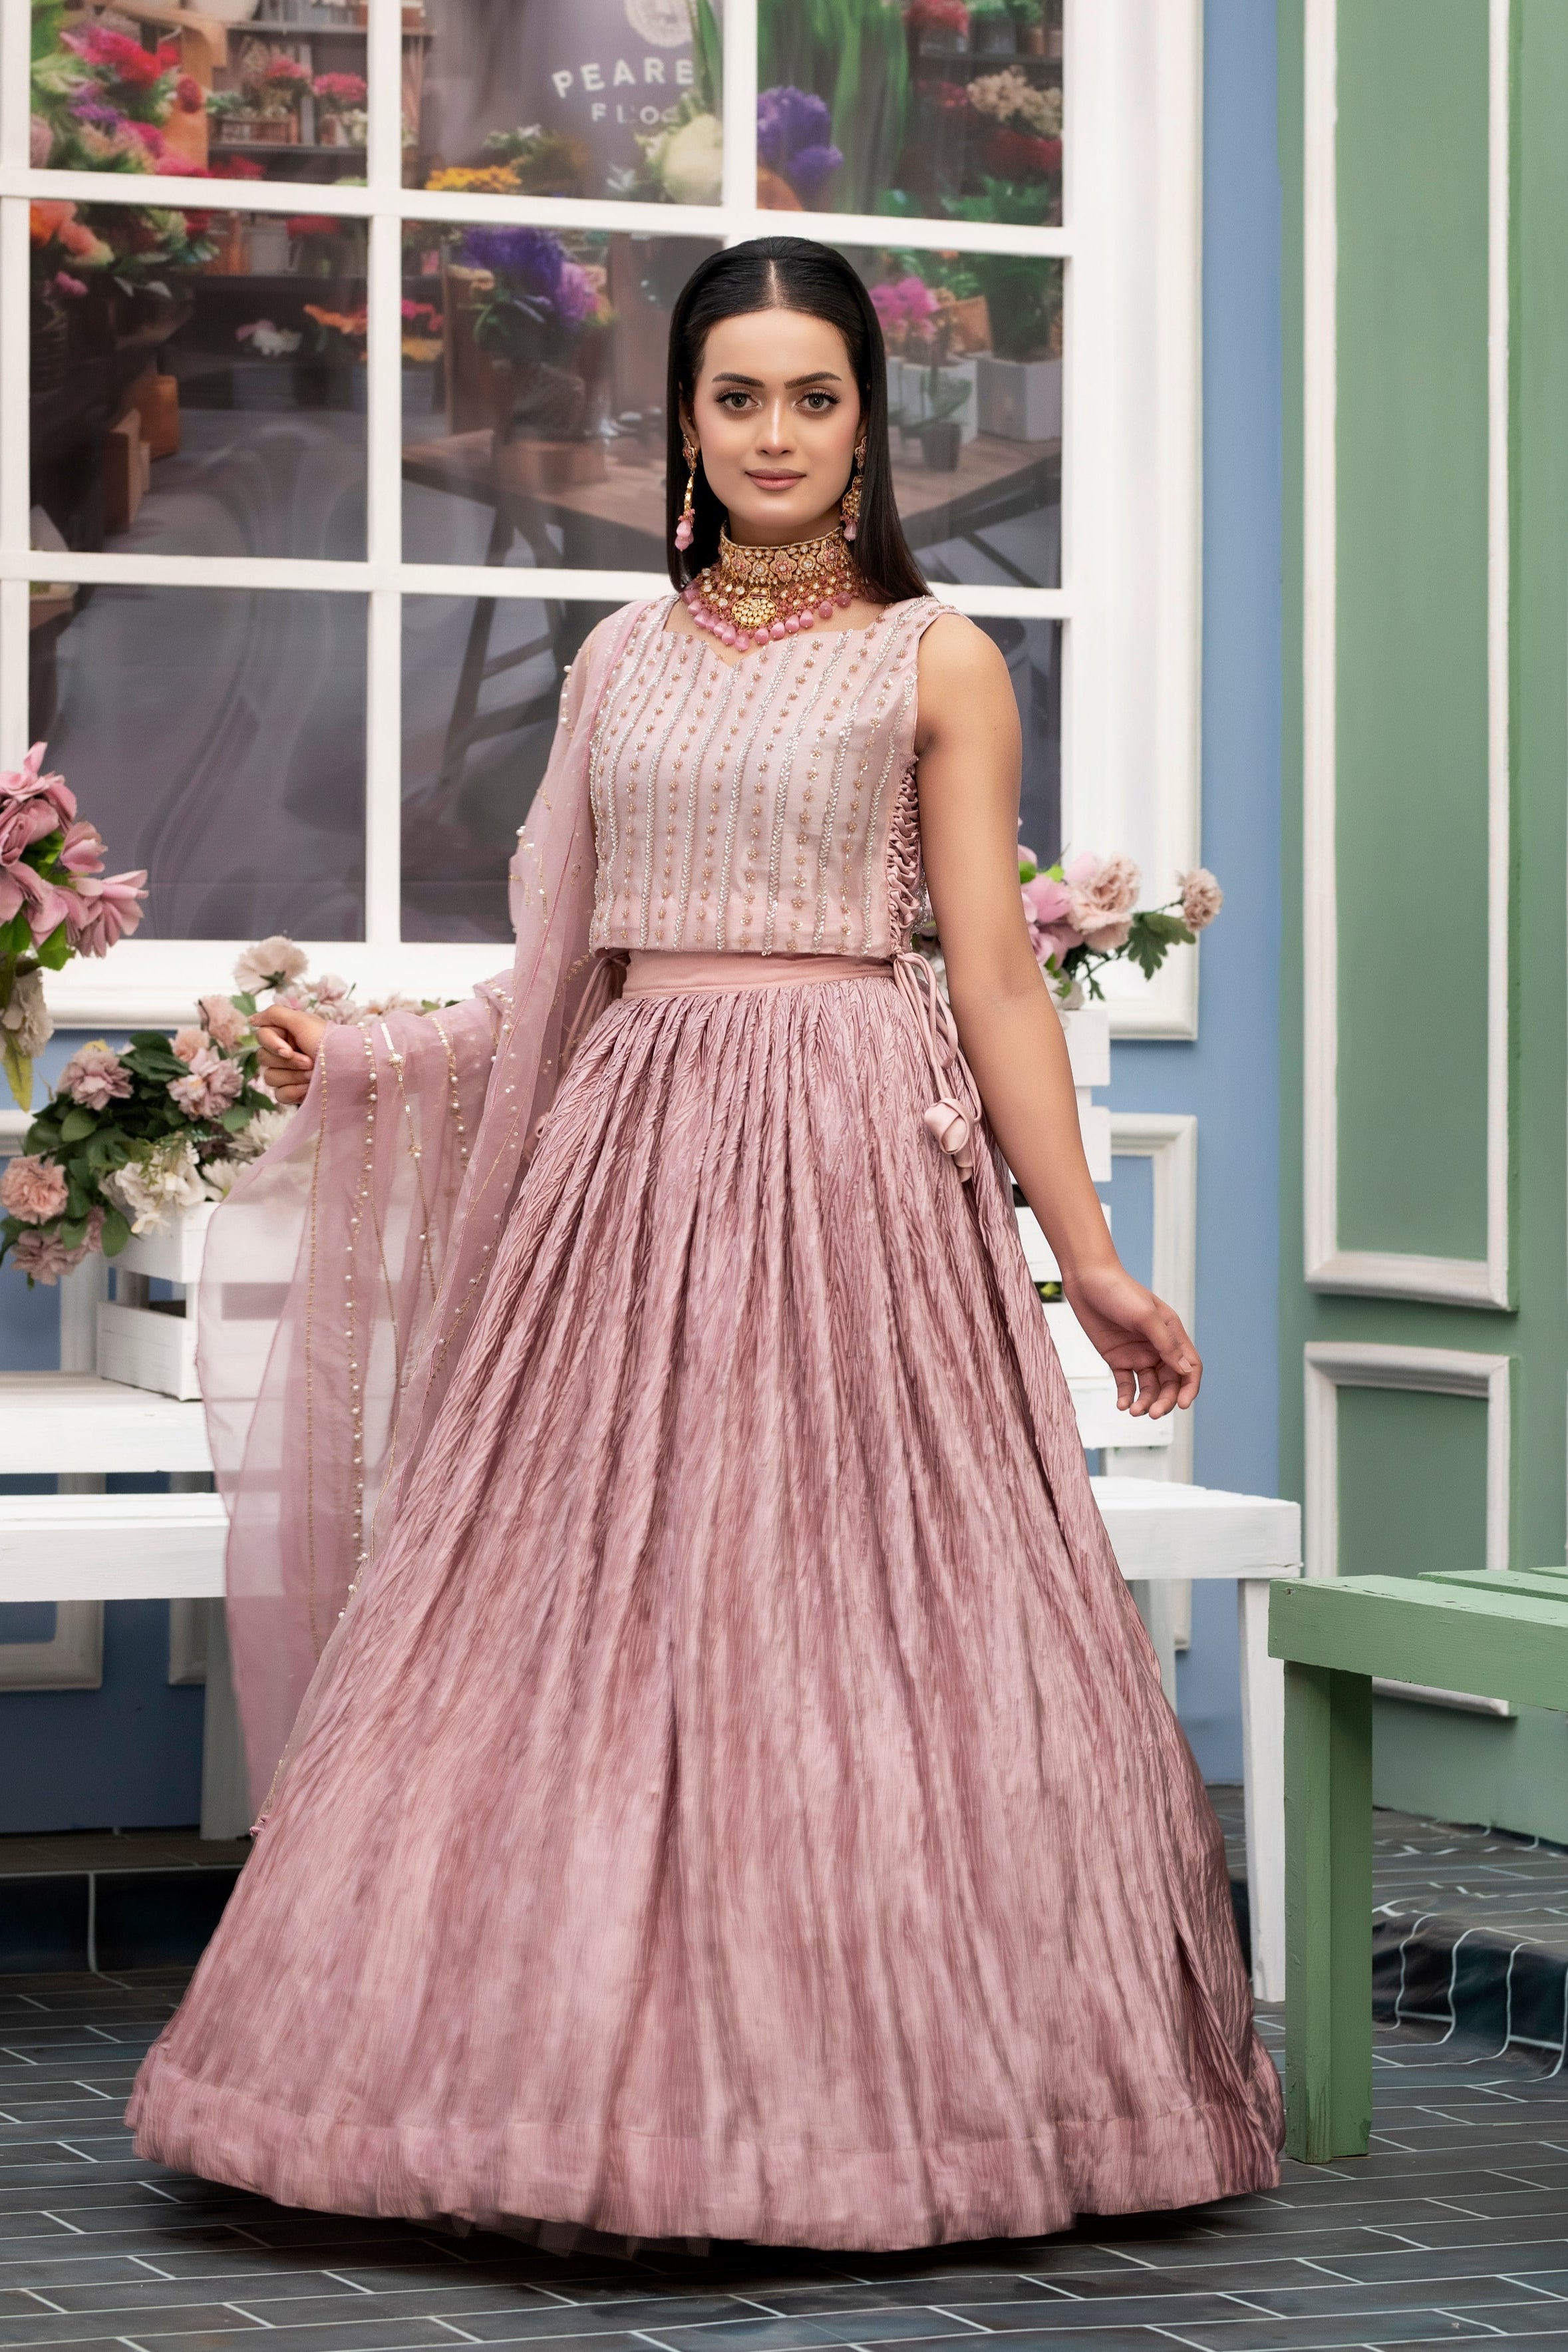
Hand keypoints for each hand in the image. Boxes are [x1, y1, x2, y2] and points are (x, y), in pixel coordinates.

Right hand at [253, 1006, 327, 1106]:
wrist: (351, 1070)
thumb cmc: (330, 1042)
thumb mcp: (303, 1021)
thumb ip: (274, 1014)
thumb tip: (251, 1020)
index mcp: (287, 1034)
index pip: (261, 1037)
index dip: (273, 1045)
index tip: (290, 1050)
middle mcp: (285, 1052)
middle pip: (263, 1058)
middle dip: (289, 1062)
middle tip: (310, 1062)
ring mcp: (288, 1073)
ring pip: (270, 1077)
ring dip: (293, 1076)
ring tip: (313, 1075)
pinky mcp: (293, 1091)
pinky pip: (278, 1094)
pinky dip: (293, 1091)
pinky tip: (308, 1088)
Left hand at [1061, 1261, 1200, 1419]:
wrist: (1086, 1280)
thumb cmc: (1119, 1291)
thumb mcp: (1145, 1316)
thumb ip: (1166, 1344)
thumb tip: (1187, 1371)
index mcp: (1172, 1334)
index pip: (1190, 1367)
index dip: (1190, 1387)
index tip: (1183, 1404)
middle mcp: (1158, 1347)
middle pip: (1170, 1383)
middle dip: (1165, 1400)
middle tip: (1153, 1414)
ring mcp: (1138, 1354)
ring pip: (1149, 1387)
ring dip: (1145, 1402)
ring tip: (1133, 1411)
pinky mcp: (1117, 1359)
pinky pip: (1126, 1383)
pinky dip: (1126, 1396)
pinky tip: (1121, 1405)